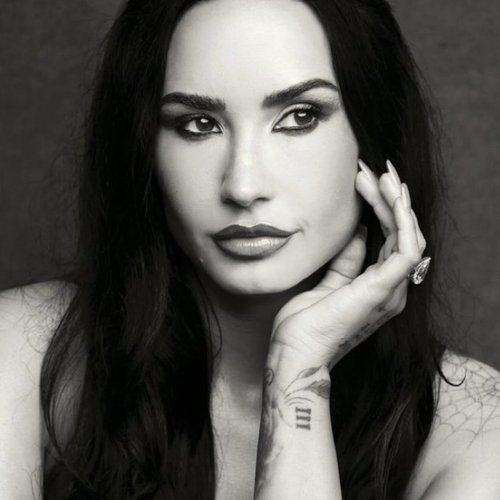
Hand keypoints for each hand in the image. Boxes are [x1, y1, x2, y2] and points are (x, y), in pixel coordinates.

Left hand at [269, 159, 426, 369]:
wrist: (295, 352)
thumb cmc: (306, 323)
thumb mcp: (329, 282)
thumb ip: (347, 260)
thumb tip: (360, 233)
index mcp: (379, 286)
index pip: (390, 239)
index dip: (382, 209)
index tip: (365, 181)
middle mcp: (392, 287)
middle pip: (401, 233)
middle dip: (390, 199)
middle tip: (376, 170)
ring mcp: (391, 289)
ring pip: (407, 236)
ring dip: (396, 203)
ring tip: (381, 175)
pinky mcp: (383, 289)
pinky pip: (405, 249)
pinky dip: (402, 220)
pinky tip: (391, 196)